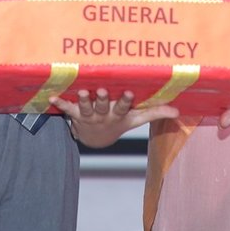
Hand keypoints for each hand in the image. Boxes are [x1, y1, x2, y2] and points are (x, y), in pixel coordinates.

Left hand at [51, 88, 178, 148]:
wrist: (95, 139)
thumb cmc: (118, 122)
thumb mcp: (135, 119)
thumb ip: (155, 113)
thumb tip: (178, 110)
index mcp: (118, 115)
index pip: (123, 108)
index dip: (125, 101)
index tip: (130, 93)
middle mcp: (103, 116)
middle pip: (103, 108)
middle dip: (102, 100)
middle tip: (102, 91)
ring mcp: (88, 116)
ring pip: (85, 107)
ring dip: (82, 100)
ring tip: (81, 91)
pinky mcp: (75, 114)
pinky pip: (66, 108)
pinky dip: (59, 103)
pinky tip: (51, 97)